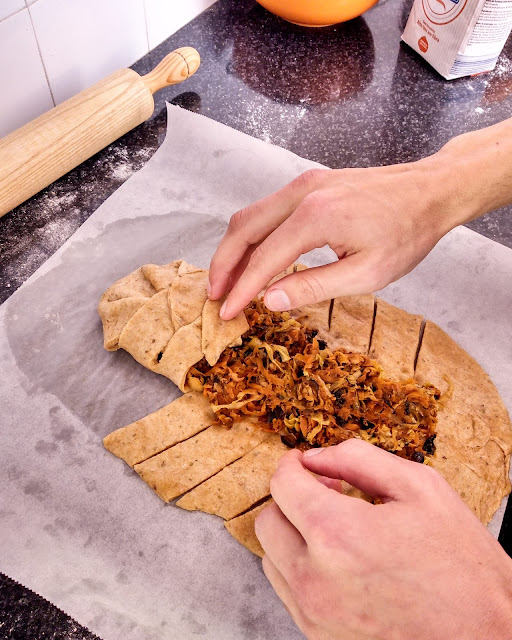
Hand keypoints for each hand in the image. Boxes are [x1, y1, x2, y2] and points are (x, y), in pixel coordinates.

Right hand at [208, 157, 472, 319]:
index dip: (242, 289)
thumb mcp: (367, 274)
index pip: (263, 259)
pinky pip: (267, 209)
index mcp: (316, 216)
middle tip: (215, 296)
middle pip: (243, 229)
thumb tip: (271, 300)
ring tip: (227, 281)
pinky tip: (253, 256)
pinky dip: (252, 235)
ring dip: (234, 249)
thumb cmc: (407, 232)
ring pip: (251, 215)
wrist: (431, 191)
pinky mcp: (309, 183)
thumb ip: (315, 287)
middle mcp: (302, 193)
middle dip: (223, 265)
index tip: (227, 312)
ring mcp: (304, 183)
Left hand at [255, 440, 511, 639]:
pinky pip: (286, 589)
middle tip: (324, 491)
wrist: (488, 637)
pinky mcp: (319, 635)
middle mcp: (316, 578)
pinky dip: (299, 565)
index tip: (302, 461)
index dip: (290, 464)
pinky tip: (336, 558)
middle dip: (290, 497)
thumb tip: (316, 456)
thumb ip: (359, 459)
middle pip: (268, 520)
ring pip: (271, 557)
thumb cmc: (462, 564)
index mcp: (339, 534)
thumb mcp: (420, 488)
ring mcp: (315, 613)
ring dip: (292, 533)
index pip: (282, 485)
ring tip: (333, 526)